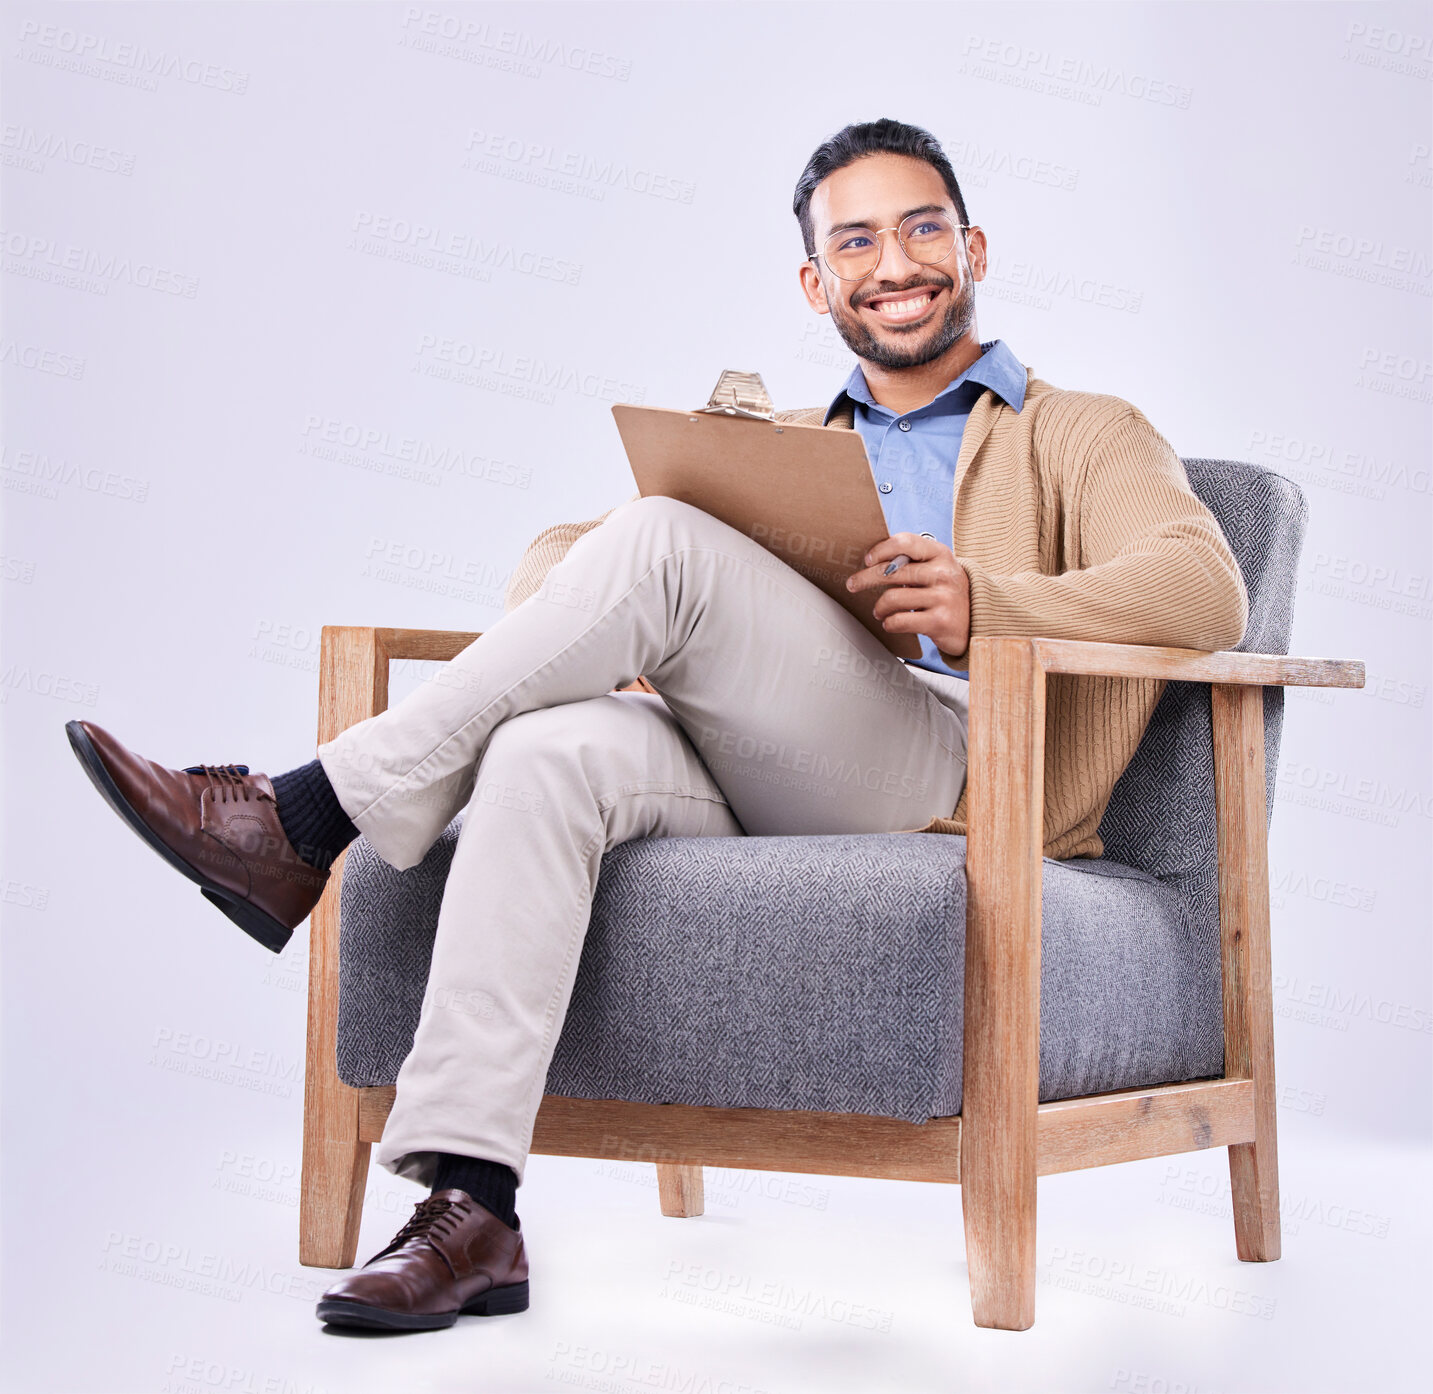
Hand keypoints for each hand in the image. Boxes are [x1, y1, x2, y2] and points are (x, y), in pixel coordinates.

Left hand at [845, 533, 970, 656]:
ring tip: (879, 610)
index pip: (905, 543)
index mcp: (940, 553)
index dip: (881, 549)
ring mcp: (943, 597)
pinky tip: (890, 622)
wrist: (977, 620)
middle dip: (865, 579)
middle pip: (892, 572)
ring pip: (892, 598)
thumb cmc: (946, 591)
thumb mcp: (937, 568)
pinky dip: (889, 623)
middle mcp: (943, 573)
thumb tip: (872, 560)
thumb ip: (912, 561)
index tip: (867, 560)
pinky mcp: (939, 622)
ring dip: (879, 607)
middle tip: (853, 584)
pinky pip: (900, 621)